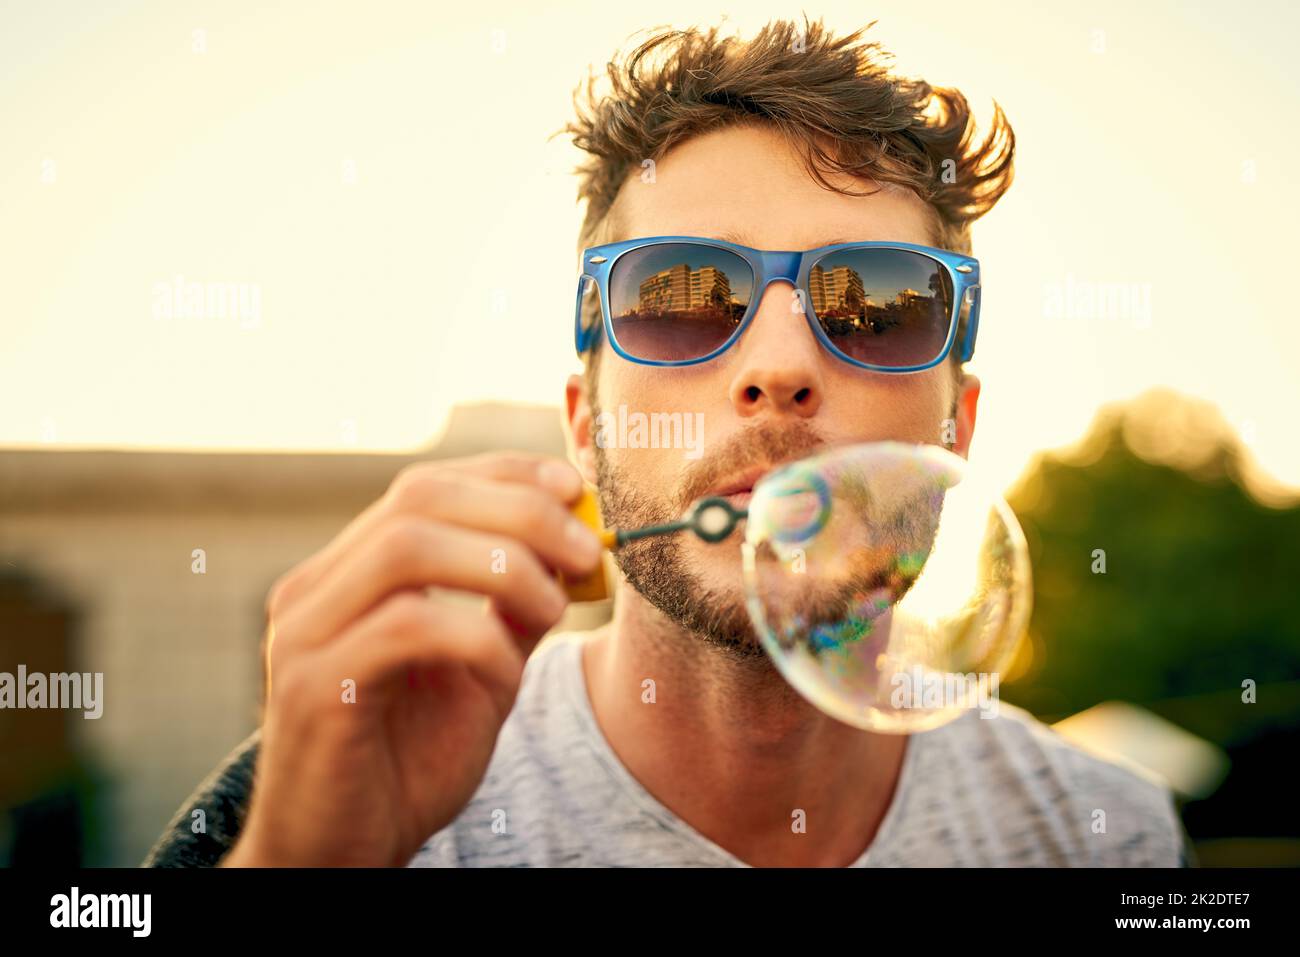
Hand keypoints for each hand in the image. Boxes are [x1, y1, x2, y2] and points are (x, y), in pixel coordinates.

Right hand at [220, 452, 601, 866]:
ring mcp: (304, 634)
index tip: (574, 489)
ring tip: (552, 609)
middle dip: (517, 511)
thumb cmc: (407, 763)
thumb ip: (513, 606)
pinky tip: (504, 674)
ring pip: (407, 548)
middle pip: (417, 498)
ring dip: (503, 565)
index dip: (505, 474)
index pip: (424, 485)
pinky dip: (476, 638)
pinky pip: (406, 628)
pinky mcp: (313, 687)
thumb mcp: (479, 669)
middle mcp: (314, 590)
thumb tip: (575, 543)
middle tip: (583, 548)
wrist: (344, 855)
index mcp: (348, 574)